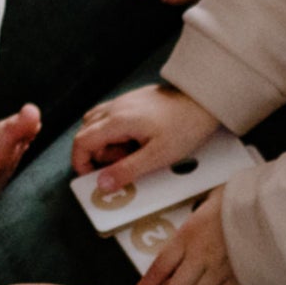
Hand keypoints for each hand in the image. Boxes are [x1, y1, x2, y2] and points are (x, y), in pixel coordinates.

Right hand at [72, 83, 220, 188]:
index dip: (81, 163)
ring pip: (98, 125)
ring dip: (108, 144)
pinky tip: (138, 140)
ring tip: (133, 153)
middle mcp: (115, 108)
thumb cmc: (186, 126)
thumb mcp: (157, 156)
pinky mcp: (133, 101)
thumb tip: (102, 184)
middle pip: (87, 134)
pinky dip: (117, 133)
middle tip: (125, 164)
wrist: (204, 100)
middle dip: (100, 156)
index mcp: (117, 121)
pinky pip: (113, 118)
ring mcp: (124, 102)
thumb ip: (127, 170)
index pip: (81, 142)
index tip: (93, 178)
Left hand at [137, 186, 238, 284]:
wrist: (269, 207)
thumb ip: (190, 224)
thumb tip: (181, 236)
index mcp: (188, 236)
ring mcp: (220, 270)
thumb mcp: (205, 202)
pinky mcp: (238, 277)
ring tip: (198, 281)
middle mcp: (201, 257)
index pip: (159, 269)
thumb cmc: (238, 199)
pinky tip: (218, 281)